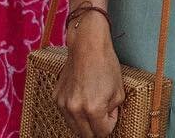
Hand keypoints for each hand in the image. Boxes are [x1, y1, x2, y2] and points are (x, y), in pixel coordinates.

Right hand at [57, 20, 123, 137]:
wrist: (87, 46)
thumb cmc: (105, 65)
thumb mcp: (119, 91)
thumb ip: (113, 111)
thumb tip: (106, 120)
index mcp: (93, 108)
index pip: (102, 133)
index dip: (110, 125)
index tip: (111, 115)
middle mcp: (75, 109)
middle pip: (85, 135)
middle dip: (96, 128)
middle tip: (103, 115)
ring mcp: (63, 104)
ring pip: (74, 127)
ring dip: (84, 122)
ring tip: (92, 104)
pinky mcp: (56, 98)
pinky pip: (66, 114)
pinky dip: (75, 111)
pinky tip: (82, 97)